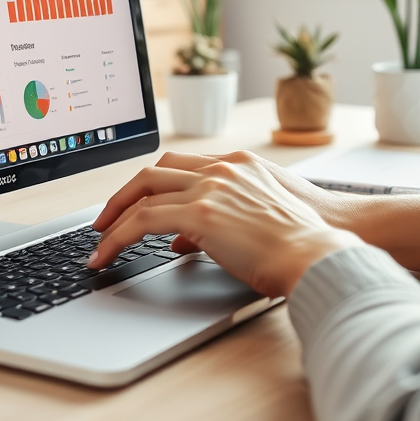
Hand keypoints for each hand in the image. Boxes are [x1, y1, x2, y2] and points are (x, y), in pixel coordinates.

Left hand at [91, 151, 361, 297]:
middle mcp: (220, 168)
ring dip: (114, 218)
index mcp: (236, 164)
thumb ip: (218, 221)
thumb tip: (181, 241)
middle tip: (104, 220)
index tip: (133, 202)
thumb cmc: (300, 244)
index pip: (178, 165)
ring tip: (99, 242)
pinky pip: (142, 221)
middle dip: (123, 196)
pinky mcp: (202, 213)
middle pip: (154, 172)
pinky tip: (107, 256)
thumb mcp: (257, 221)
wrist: (321, 252)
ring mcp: (211, 186)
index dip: (150, 184)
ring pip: (142, 193)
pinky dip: (117, 237)